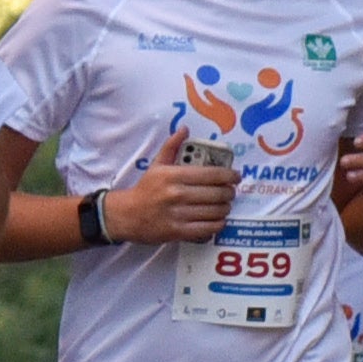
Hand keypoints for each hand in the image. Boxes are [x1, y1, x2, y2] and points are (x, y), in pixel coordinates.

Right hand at [100, 128, 235, 244]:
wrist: (127, 215)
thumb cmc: (145, 189)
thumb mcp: (156, 165)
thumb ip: (172, 146)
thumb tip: (184, 129)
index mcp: (174, 175)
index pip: (211, 174)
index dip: (229, 175)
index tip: (235, 176)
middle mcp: (177, 194)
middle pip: (216, 193)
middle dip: (229, 193)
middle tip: (230, 192)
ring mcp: (178, 214)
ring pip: (214, 211)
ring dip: (225, 208)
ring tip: (225, 205)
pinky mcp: (177, 232)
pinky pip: (206, 228)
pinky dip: (217, 224)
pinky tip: (218, 219)